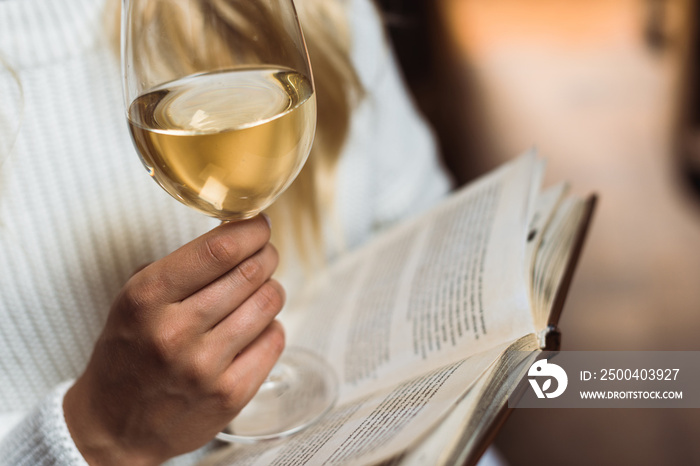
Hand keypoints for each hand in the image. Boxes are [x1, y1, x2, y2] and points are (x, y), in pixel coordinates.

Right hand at [63, 216, 284, 464]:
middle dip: (266, 255)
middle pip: (251, 272)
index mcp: (147, 298)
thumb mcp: (135, 299)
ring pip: (269, 303)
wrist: (114, 428)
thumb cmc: (130, 352)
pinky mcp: (230, 395)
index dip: (251, 230)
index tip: (260, 224)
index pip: (218, 250)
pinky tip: (253, 329)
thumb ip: (181, 266)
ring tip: (258, 292)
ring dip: (270, 289)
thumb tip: (237, 232)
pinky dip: (270, 326)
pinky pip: (275, 339)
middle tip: (264, 254)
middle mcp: (175, 332)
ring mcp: (205, 367)